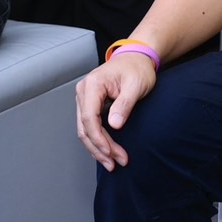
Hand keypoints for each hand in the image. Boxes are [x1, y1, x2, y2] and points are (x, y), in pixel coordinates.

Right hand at [75, 56, 157, 170]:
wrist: (136, 58)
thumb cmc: (137, 68)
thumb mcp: (136, 85)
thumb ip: (125, 104)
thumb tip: (114, 124)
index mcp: (93, 84)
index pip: (89, 118)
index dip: (99, 139)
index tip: (112, 153)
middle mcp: (84, 91)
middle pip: (84, 127)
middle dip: (99, 148)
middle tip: (116, 163)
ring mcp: (85, 97)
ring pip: (84, 129)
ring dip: (97, 148)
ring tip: (112, 162)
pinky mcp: (90, 103)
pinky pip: (89, 125)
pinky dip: (98, 140)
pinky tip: (107, 151)